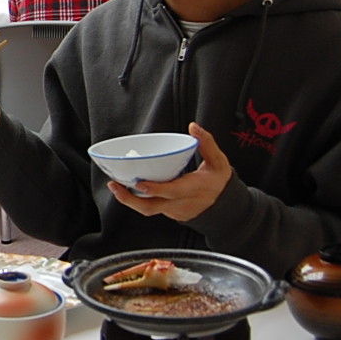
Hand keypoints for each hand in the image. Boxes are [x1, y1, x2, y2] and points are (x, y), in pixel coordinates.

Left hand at [107, 122, 232, 222]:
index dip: (154, 189)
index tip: (138, 182)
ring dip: (129, 200)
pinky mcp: (170, 213)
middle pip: (152, 207)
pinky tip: (128, 188)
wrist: (226, 207)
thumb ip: (207, 143)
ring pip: (148, 210)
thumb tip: (193, 127)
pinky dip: (139, 200)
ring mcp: (174, 210)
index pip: (172, 191)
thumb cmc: (219, 182)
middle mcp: (181, 203)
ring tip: (115, 186)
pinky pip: (152, 208)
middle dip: (130, 199)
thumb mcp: (219, 161)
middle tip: (114, 185)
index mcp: (194, 188)